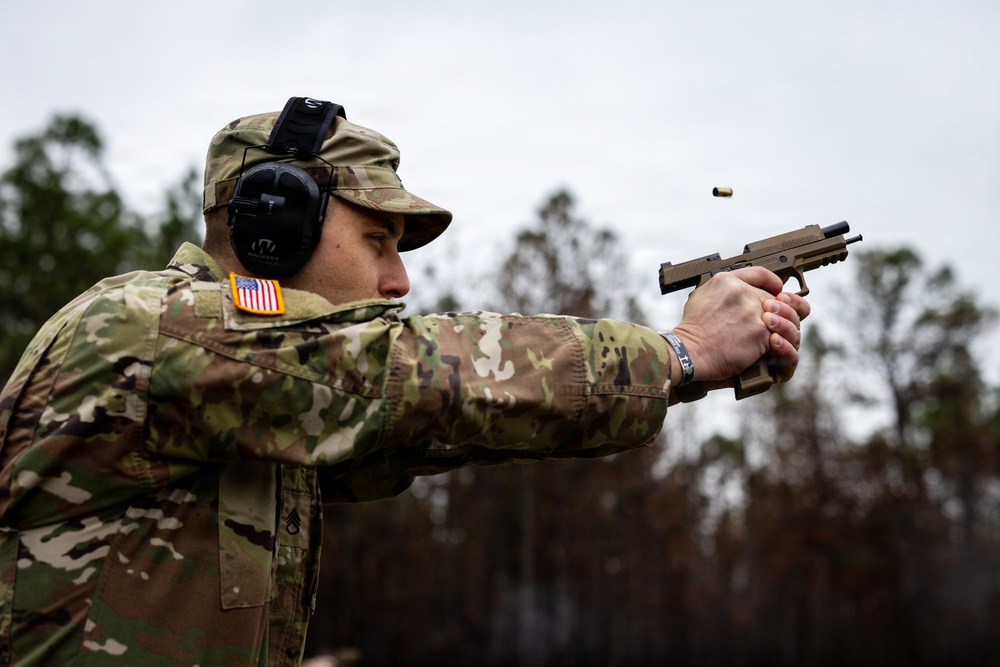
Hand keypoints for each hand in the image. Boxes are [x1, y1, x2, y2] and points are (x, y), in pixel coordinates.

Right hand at [669, 267, 809, 390]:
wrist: (689, 351)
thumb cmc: (692, 329)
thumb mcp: (701, 295)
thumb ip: (725, 288)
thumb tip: (741, 289)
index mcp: (727, 280)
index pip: (761, 273)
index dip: (773, 282)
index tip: (777, 290)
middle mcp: (743, 292)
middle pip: (775, 298)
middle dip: (776, 311)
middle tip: (771, 322)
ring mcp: (754, 312)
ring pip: (781, 317)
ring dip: (779, 327)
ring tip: (770, 336)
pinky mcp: (761, 333)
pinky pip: (779, 336)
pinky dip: (775, 344)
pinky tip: (766, 348)